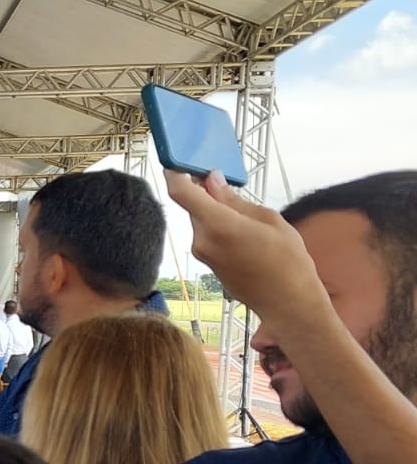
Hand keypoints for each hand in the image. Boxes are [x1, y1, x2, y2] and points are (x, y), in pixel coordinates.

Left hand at [163, 170, 324, 321]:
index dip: (174, 173)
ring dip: (213, 210)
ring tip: (246, 215)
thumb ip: (234, 200)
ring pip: (200, 220)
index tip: (177, 161)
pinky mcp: (207, 262)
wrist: (287, 302)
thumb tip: (212, 181)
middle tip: (225, 182)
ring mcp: (202, 254)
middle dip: (204, 191)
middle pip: (192, 205)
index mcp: (218, 225)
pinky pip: (206, 234)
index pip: (180, 193)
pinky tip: (242, 231)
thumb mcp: (268, 219)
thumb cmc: (288, 260)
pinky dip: (216, 225)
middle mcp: (202, 240)